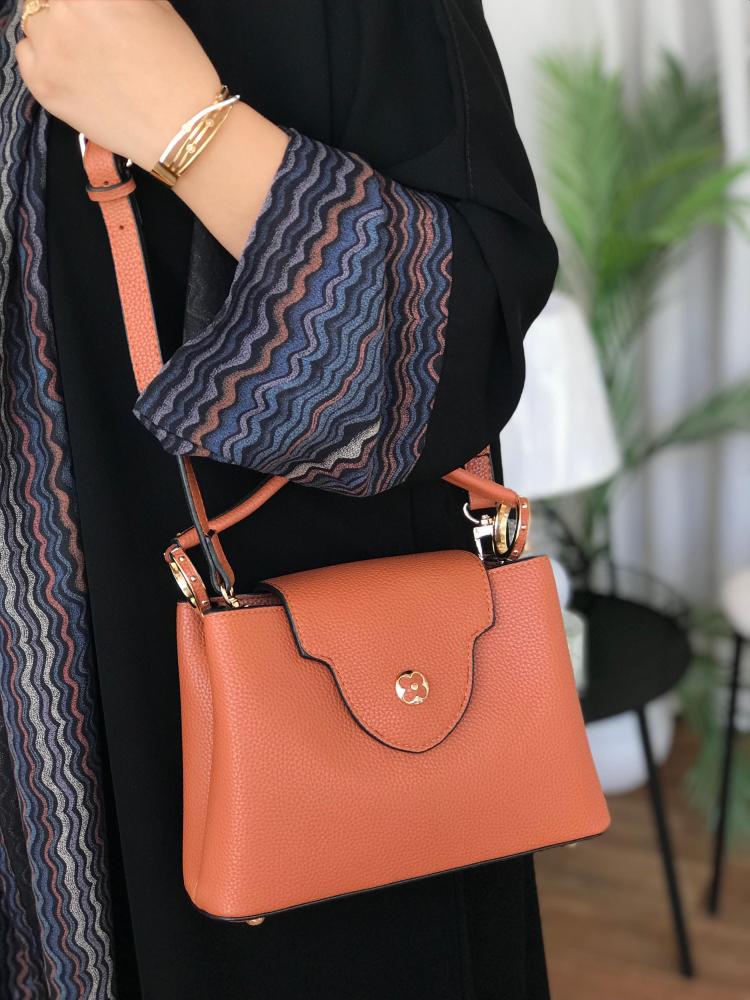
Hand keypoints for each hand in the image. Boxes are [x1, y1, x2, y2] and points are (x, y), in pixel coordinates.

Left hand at [16, 0, 220, 169]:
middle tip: (96, 37)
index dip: (88, 6)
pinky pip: (26, 54)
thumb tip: (105, 4)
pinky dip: (43, 57)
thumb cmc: (179, 69)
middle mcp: (66, 11)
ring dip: (55, 32)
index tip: (96, 16)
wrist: (181, 130)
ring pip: (36, 23)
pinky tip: (73, 71)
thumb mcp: (159, 7)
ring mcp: (50, 47)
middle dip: (72, 13)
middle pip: (53, 2)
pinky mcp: (42, 82)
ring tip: (86, 56)